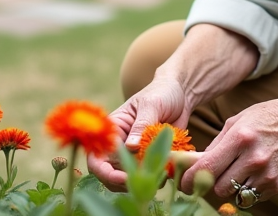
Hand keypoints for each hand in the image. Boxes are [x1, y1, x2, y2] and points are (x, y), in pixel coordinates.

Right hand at [88, 75, 191, 190]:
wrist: (181, 94)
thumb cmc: (162, 93)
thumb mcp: (151, 105)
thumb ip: (141, 125)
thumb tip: (130, 147)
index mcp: (112, 130)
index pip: (97, 156)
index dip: (104, 171)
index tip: (123, 178)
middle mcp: (119, 145)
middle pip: (109, 174)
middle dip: (122, 183)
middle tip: (143, 185)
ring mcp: (134, 154)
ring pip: (127, 179)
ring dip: (140, 184)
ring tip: (158, 179)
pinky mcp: (149, 160)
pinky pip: (147, 177)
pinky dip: (154, 181)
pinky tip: (165, 175)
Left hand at [181, 95, 277, 204]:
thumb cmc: (266, 118)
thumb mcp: (237, 121)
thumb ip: (216, 144)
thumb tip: (194, 163)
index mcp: (240, 138)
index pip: (206, 168)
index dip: (189, 179)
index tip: (182, 183)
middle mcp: (253, 158)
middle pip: (218, 187)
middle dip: (212, 181)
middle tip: (215, 172)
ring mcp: (266, 174)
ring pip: (234, 194)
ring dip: (230, 186)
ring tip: (237, 169)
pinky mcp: (276, 185)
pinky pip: (251, 196)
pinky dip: (247, 188)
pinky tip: (253, 172)